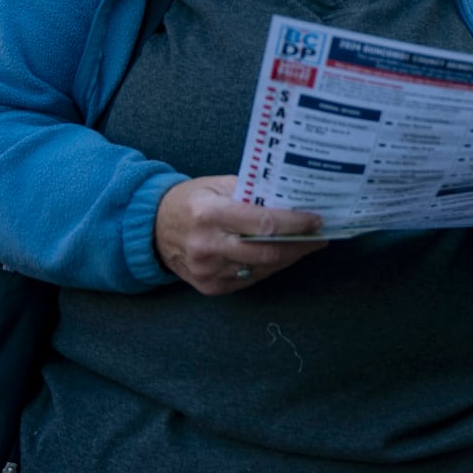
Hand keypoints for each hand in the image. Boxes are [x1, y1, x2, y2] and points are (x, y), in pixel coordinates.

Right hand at [154, 176, 326, 294]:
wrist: (152, 229)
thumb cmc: (191, 201)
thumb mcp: (217, 185)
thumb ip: (252, 192)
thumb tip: (291, 200)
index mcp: (210, 214)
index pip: (263, 223)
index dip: (295, 224)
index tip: (317, 220)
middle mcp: (207, 245)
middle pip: (267, 252)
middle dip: (300, 244)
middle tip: (320, 236)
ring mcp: (208, 270)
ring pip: (263, 268)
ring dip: (289, 257)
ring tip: (306, 244)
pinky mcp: (210, 286)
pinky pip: (251, 279)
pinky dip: (270, 267)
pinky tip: (281, 255)